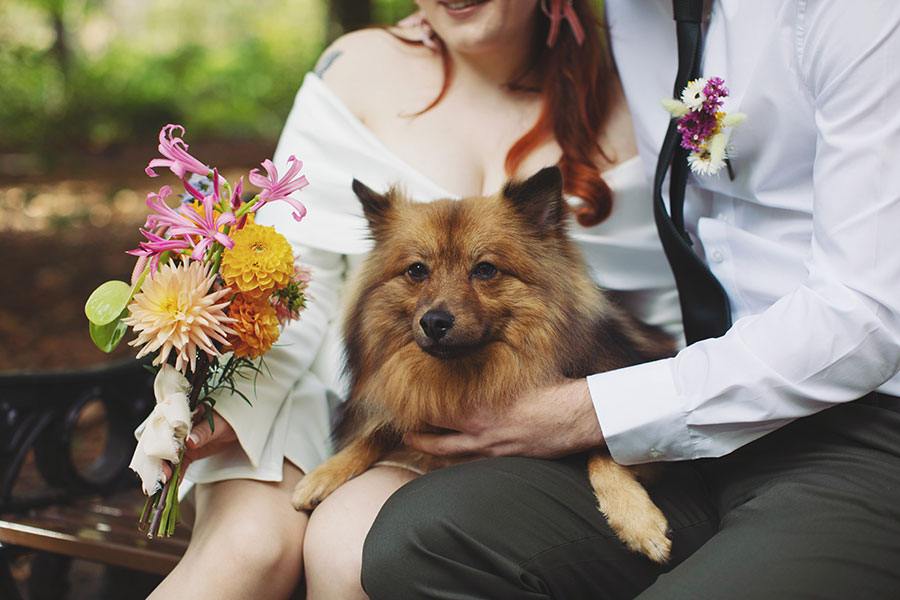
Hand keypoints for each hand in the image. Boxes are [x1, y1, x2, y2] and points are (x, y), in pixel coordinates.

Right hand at [162, 410, 236, 483]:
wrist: (238, 424)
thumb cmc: (228, 418)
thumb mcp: (218, 423)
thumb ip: (204, 431)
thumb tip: (190, 441)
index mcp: (182, 415)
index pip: (165, 430)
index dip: (161, 445)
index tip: (162, 460)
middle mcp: (178, 429)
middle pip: (162, 446)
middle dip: (158, 462)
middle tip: (161, 478)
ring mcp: (182, 442)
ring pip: (168, 457)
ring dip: (163, 472)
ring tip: (159, 487)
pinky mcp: (189, 452)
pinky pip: (180, 464)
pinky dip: (176, 475)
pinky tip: (173, 485)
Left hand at [404, 378, 604, 458]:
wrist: (574, 416)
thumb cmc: (549, 390)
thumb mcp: (514, 376)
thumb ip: (492, 373)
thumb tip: (477, 357)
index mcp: (479, 409)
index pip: (438, 411)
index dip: (420, 409)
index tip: (409, 403)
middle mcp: (481, 433)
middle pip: (439, 440)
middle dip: (419, 438)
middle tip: (405, 434)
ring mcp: (493, 451)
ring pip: (454, 457)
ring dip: (436, 453)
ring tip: (423, 450)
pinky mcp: (507, 460)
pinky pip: (476, 464)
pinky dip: (462, 461)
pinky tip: (457, 460)